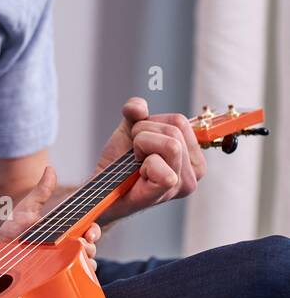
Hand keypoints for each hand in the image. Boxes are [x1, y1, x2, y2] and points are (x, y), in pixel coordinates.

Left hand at [0, 164, 100, 273]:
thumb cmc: (13, 228)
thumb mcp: (28, 208)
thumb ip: (41, 191)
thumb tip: (50, 169)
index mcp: (65, 229)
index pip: (89, 229)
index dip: (94, 231)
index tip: (88, 234)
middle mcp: (67, 245)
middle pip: (90, 247)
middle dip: (91, 247)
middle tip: (82, 246)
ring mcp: (62, 261)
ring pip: (85, 263)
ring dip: (88, 262)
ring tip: (78, 260)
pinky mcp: (55, 275)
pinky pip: (73, 277)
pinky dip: (80, 277)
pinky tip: (75, 275)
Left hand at [96, 97, 206, 223]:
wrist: (104, 188)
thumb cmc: (121, 164)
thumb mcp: (129, 129)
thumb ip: (136, 110)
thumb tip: (139, 107)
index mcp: (192, 155)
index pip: (180, 121)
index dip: (152, 124)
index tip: (142, 143)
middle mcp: (194, 171)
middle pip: (175, 129)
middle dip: (144, 134)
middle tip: (135, 154)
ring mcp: (183, 183)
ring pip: (171, 144)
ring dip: (142, 146)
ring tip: (136, 162)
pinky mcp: (169, 190)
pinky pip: (161, 163)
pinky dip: (144, 164)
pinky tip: (139, 176)